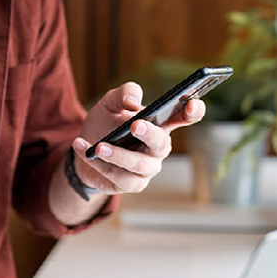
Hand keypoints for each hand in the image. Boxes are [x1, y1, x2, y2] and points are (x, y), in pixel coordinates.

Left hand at [71, 82, 204, 195]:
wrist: (84, 148)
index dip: (193, 111)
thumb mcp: (110, 102)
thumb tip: (133, 102)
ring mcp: (146, 168)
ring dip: (118, 156)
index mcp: (160, 124)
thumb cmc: (105, 123)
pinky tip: (83, 149)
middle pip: (162, 144)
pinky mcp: (131, 184)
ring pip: (138, 166)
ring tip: (99, 146)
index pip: (184, 117)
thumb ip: (124, 93)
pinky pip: (117, 177)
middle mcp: (157, 148)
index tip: (192, 103)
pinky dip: (98, 164)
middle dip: (150, 135)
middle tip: (135, 125)